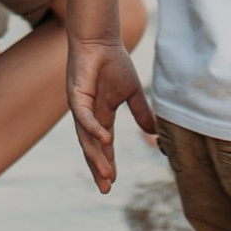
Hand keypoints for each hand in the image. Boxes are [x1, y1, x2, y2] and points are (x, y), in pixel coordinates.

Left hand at [68, 34, 154, 192]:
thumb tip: (154, 133)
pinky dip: (93, 129)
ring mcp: (80, 107)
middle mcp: (88, 116)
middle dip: (98, 168)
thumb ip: (141, 113)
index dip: (107, 163)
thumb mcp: (132, 92)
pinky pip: (83, 117)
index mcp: (101, 116)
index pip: (103, 146)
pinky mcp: (76, 95)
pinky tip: (104, 139)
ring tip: (105, 173)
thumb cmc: (114, 63)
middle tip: (105, 189)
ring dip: (96, 156)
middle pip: (92, 148)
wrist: (100, 41)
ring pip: (86, 138)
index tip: (112, 183)